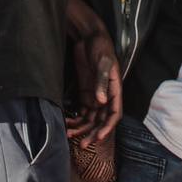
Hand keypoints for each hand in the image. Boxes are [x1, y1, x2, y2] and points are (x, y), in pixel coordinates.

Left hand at [66, 26, 122, 145]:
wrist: (89, 37)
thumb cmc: (101, 47)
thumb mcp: (103, 63)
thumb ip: (102, 81)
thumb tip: (101, 101)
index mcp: (115, 90)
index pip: (114, 114)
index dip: (108, 127)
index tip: (99, 137)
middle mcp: (106, 96)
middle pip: (101, 121)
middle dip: (93, 133)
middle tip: (83, 144)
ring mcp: (95, 95)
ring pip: (90, 119)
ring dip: (82, 128)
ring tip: (69, 135)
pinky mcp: (85, 92)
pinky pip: (81, 111)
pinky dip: (75, 118)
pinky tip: (66, 123)